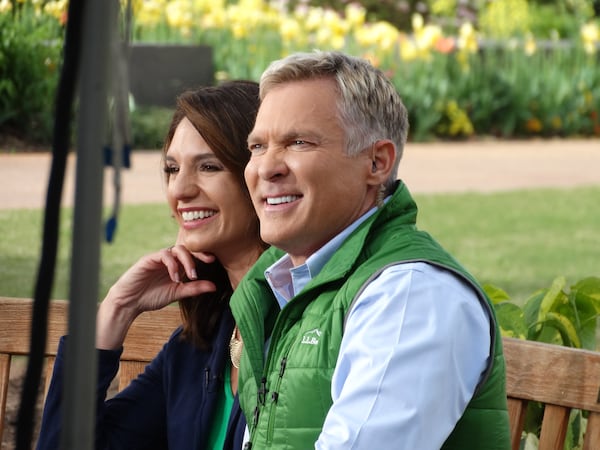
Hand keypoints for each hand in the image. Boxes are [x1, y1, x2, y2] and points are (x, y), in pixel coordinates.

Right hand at [96, 246, 216, 348]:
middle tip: (208, 263)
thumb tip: (214, 287)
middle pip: (186, 248)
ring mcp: (158, 258)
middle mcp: (168, 259)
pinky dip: (172, 265)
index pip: (192, 254)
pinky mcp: (148, 259)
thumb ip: (194, 288)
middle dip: (198, 254)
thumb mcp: (177, 293)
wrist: (129, 303)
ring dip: (186, 260)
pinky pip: (163, 255)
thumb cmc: (152, 297)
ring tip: (190, 275)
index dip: (203, 255)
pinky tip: (174, 277)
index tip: (213, 260)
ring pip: (176, 249)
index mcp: (176, 265)